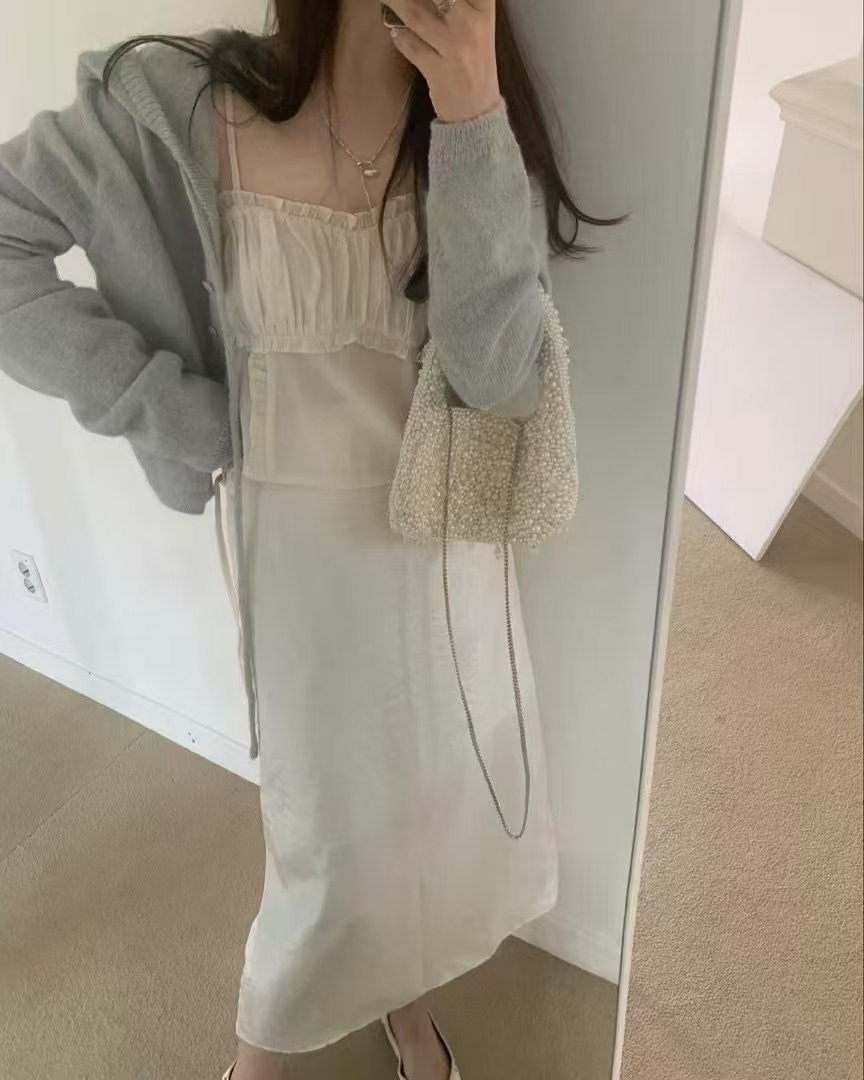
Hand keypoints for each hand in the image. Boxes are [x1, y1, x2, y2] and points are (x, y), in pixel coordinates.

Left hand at [385, 0, 500, 122]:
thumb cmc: (473, 61)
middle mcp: (472, 23)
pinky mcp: (439, 70)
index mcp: (483, 7)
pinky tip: (397, 34)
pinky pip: (408, 44)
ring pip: (415, 13)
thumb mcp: (476, 24)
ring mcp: (455, 48)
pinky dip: (399, 36)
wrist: (476, 110)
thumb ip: (458, 3)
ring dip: (394, 1)